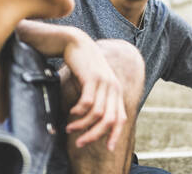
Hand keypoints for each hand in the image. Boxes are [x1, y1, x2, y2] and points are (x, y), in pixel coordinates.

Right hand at [60, 31, 126, 150]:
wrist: (77, 43)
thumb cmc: (84, 65)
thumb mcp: (96, 83)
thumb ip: (99, 98)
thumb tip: (95, 121)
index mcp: (116, 91)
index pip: (121, 118)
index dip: (115, 135)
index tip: (107, 148)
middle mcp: (114, 88)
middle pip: (109, 120)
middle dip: (95, 135)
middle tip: (80, 143)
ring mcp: (105, 82)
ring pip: (97, 114)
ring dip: (82, 125)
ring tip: (70, 128)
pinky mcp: (93, 78)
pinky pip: (87, 103)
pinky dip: (78, 112)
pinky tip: (70, 112)